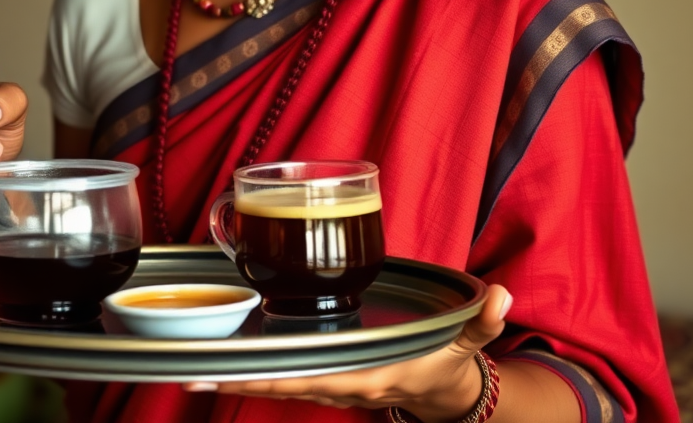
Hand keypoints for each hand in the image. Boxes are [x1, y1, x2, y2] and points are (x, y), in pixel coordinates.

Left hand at [184, 285, 511, 419]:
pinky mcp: (325, 375)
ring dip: (239, 375)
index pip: (318, 380)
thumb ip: (483, 322)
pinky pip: (284, 373)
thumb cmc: (447, 363)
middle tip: (192, 369)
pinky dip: (255, 368)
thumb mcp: (467, 343)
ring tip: (195, 363)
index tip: (243, 374)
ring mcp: (330, 383)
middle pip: (283, 384)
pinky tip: (227, 356)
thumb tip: (500, 297)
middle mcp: (343, 384)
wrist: (443, 395)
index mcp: (371, 376)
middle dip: (240, 380)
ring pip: (278, 380)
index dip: (279, 379)